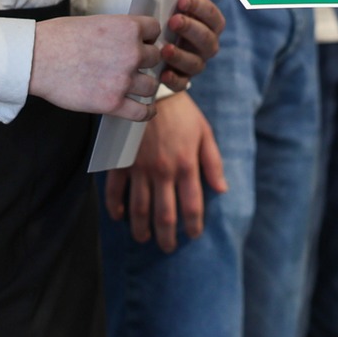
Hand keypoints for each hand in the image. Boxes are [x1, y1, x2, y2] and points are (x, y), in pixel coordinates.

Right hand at [29, 14, 162, 117]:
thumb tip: (130, 40)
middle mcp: (131, 53)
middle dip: (144, 61)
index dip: (147, 37)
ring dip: (144, 85)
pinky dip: (146, 112)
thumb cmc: (58, 38)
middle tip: (131, 64)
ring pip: (151, 85)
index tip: (140, 42)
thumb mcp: (95, 22)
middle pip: (155, 58)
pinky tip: (146, 109)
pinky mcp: (112, 103)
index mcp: (127, 28)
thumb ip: (117, 32)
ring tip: (134, 85)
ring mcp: (123, 80)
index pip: (155, 30)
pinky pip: (142, 112)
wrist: (35, 59)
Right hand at [103, 91, 226, 251]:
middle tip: (167, 248)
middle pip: (164, 215)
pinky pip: (115, 190)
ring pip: (139, 209)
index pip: (192, 206)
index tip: (192, 236)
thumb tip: (222, 190)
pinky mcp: (121, 161)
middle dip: (166, 237)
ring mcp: (140, 168)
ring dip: (141, 229)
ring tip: (143, 239)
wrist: (151, 89)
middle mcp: (163, 172)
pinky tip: (119, 217)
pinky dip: (115, 207)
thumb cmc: (182, 111)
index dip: (193, 226)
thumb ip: (213, 163)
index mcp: (186, 166)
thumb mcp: (205, 132)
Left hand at [157, 0, 225, 92]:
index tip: (181, 0)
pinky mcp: (181, 80)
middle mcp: (206, 45)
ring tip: (165, 49)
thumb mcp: (166, 8)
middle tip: (174, 20)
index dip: (199, 7)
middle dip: (191, 29)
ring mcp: (195, 63)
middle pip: (207, 40)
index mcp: (208, 25)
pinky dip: (173, 79)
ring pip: (196, 63)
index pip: (212, 16)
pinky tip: (163, 73)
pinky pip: (181, 83)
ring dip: (181, 55)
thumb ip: (170, 2)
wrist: (144, 40)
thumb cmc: (159, 18)